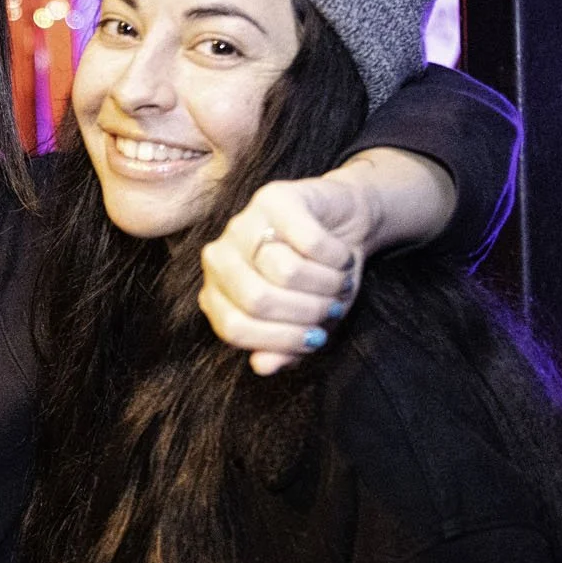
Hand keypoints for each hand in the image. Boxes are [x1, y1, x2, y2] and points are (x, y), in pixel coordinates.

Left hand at [200, 148, 454, 373]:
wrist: (345, 224)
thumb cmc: (318, 280)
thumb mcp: (304, 324)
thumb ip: (282, 350)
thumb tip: (263, 366)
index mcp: (216, 291)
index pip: (233, 329)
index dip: (280, 341)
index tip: (315, 339)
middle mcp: (220, 255)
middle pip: (256, 300)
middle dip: (307, 312)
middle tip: (331, 309)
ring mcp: (243, 222)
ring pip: (285, 271)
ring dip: (327, 284)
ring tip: (337, 281)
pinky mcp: (273, 197)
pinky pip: (310, 241)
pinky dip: (337, 257)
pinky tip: (340, 255)